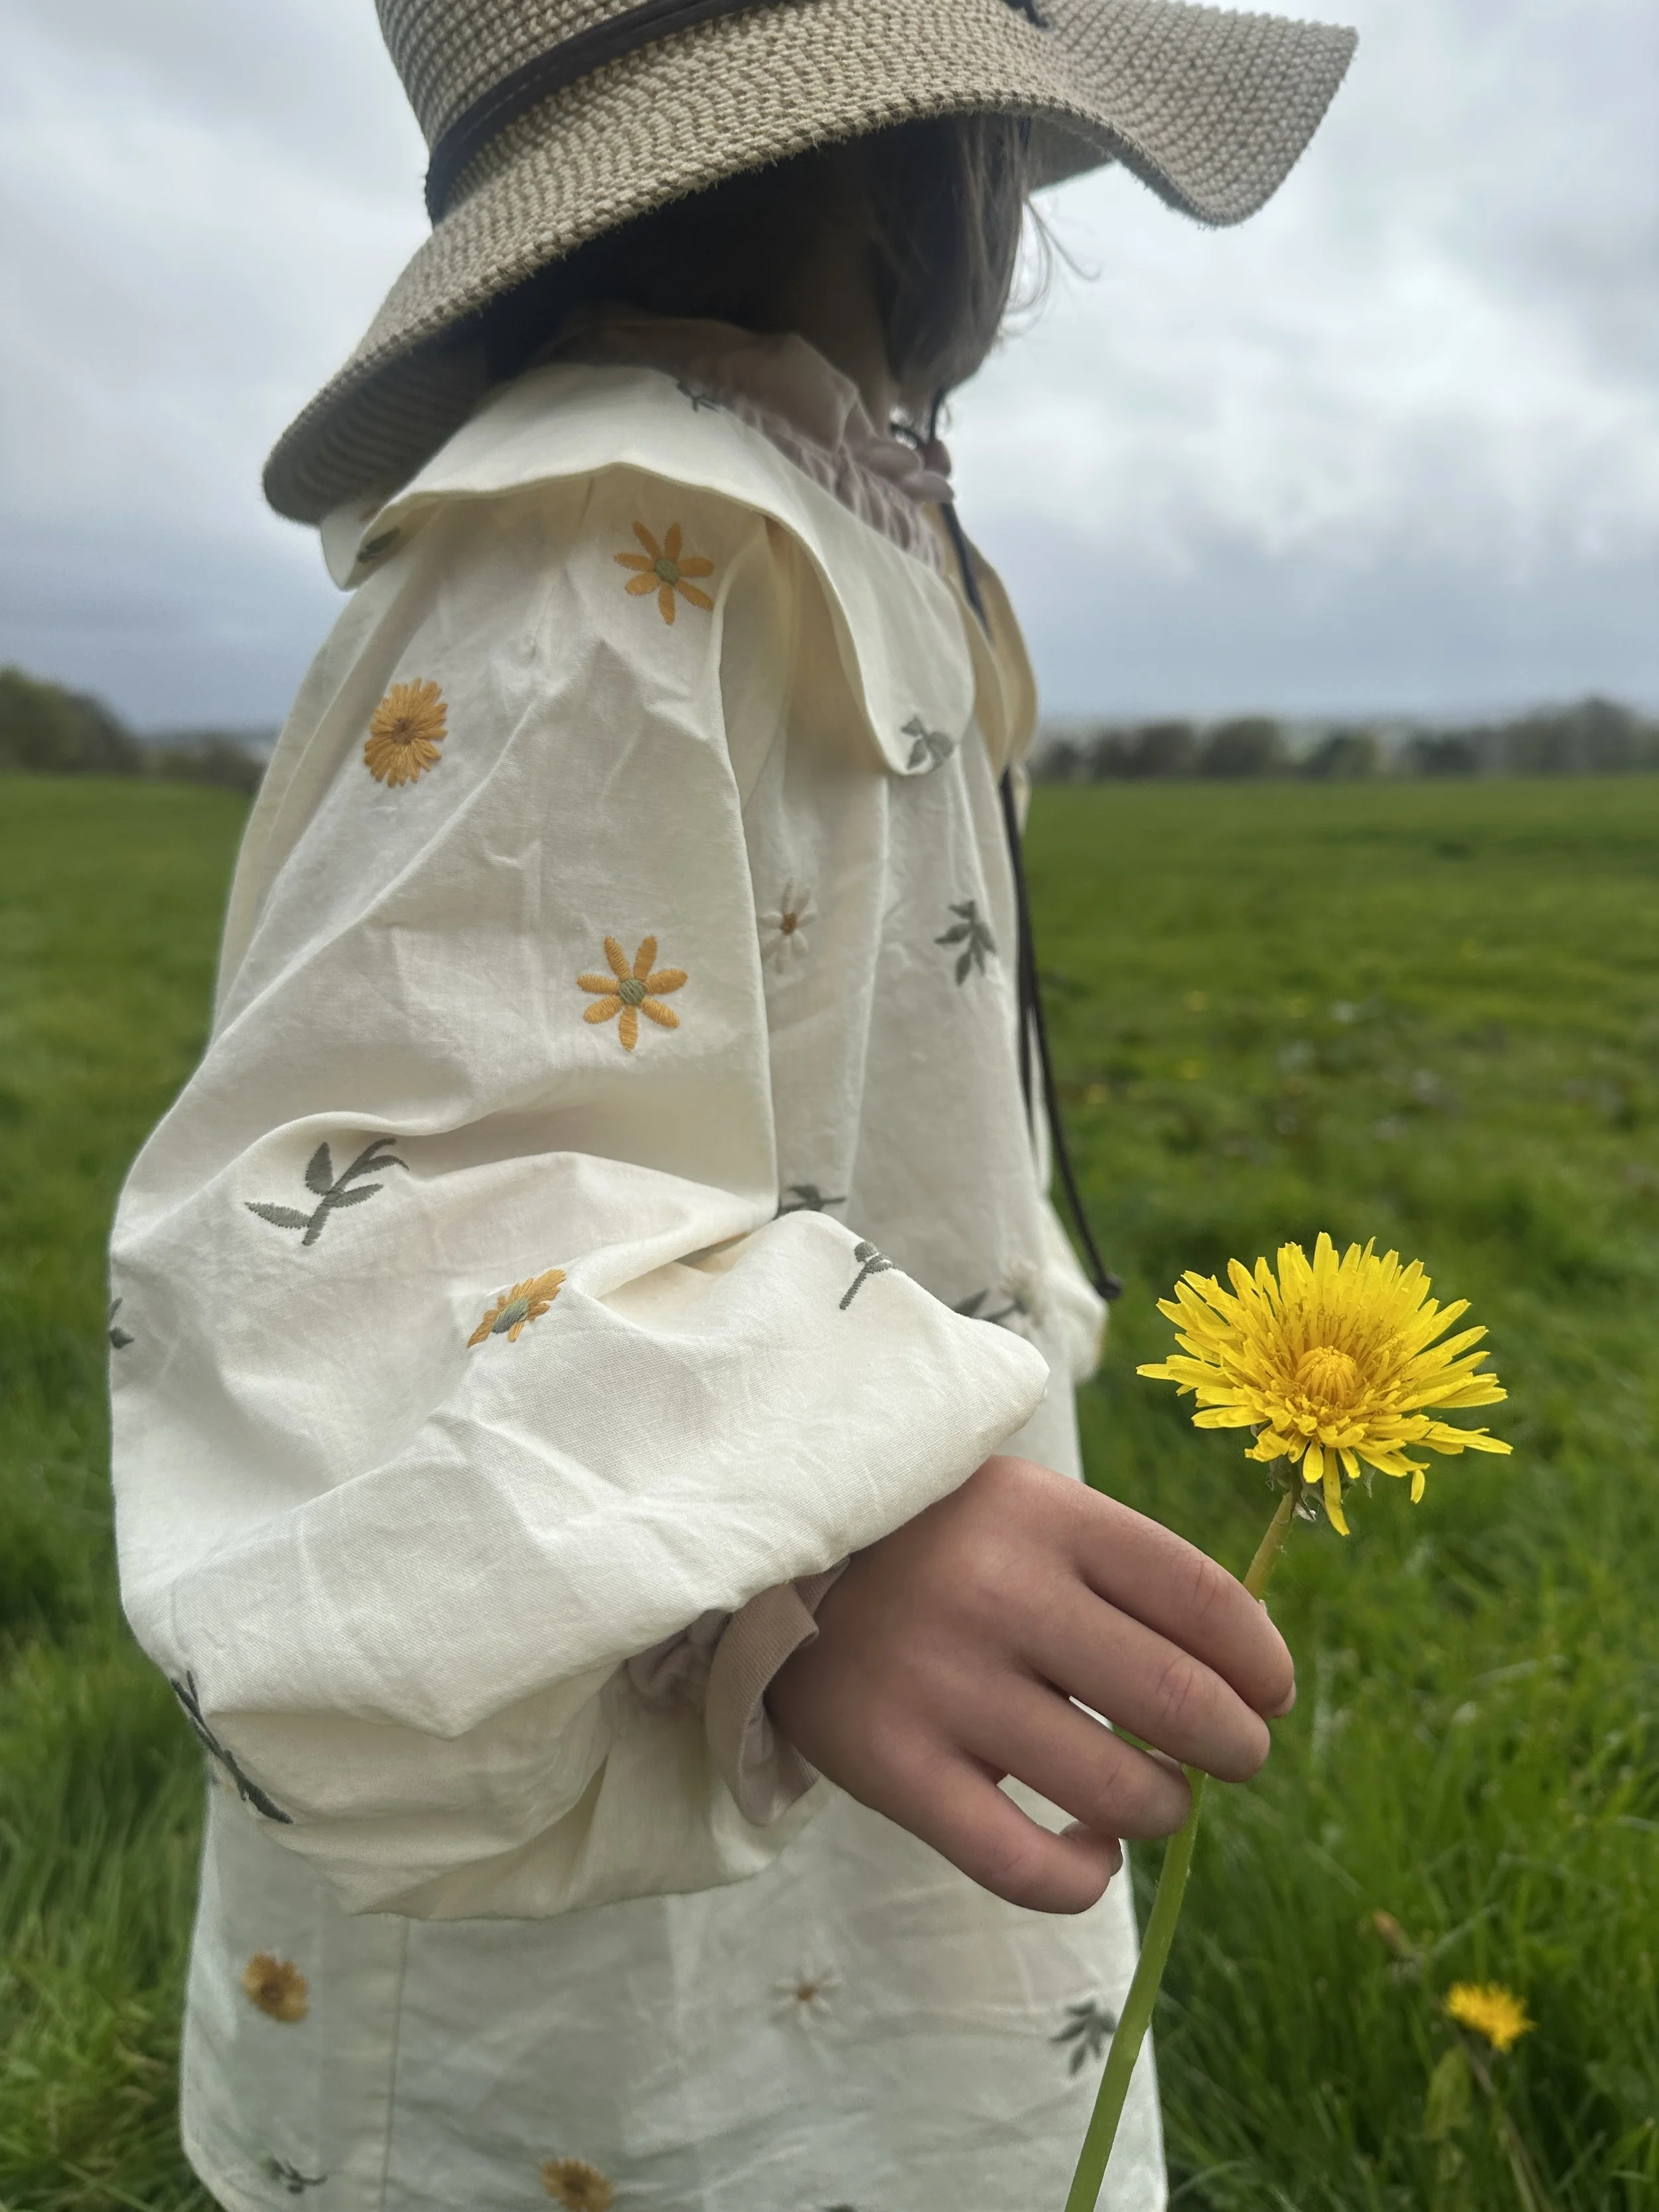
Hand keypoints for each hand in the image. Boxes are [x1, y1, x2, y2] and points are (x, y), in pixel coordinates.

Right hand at [767, 1454, 1294, 1913]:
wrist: (770, 1562)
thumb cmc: (937, 1543)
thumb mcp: (1027, 1510)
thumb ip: (1123, 1575)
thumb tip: (1246, 1679)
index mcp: (1045, 1515)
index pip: (1204, 1597)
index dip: (1262, 1660)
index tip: (1270, 1692)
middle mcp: (999, 1592)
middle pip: (1178, 1699)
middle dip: (1236, 1746)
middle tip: (1232, 1755)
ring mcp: (941, 1682)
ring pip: (1117, 1791)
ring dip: (1164, 1809)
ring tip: (1150, 1797)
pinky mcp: (891, 1765)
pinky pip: (1023, 1864)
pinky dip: (1083, 1877)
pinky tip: (1091, 1854)